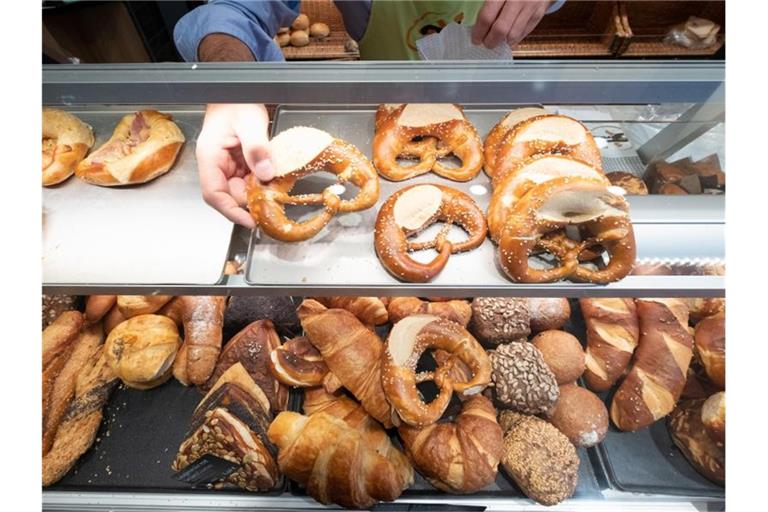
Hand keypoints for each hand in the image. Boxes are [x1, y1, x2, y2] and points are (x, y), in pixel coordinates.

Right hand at [196, 103, 273, 227]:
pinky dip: (261, 182)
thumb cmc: (236, 101)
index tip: (250, 221)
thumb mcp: (249, 123)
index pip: (214, 194)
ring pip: (240, 189)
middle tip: (272, 201)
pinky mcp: (239, 162)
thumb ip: (257, 148)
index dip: (231, 211)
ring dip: (257, 192)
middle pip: (230, 195)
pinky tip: (273, 178)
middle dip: (250, 201)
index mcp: (210, 157)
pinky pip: (248, 179)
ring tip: (275, 190)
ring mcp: (227, 164)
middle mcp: (216, 164)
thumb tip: (265, 173)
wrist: (239, 90)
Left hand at [472, 0, 550, 48]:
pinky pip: (524, 33)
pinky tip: (508, 35)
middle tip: (485, 42)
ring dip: (502, 42)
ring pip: (513, 35)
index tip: (475, 38)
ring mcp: (530, 7)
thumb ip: (487, 2)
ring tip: (496, 40)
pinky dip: (514, 38)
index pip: (487, 17)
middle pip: (500, 29)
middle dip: (490, 41)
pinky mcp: (539, 13)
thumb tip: (475, 23)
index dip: (479, 31)